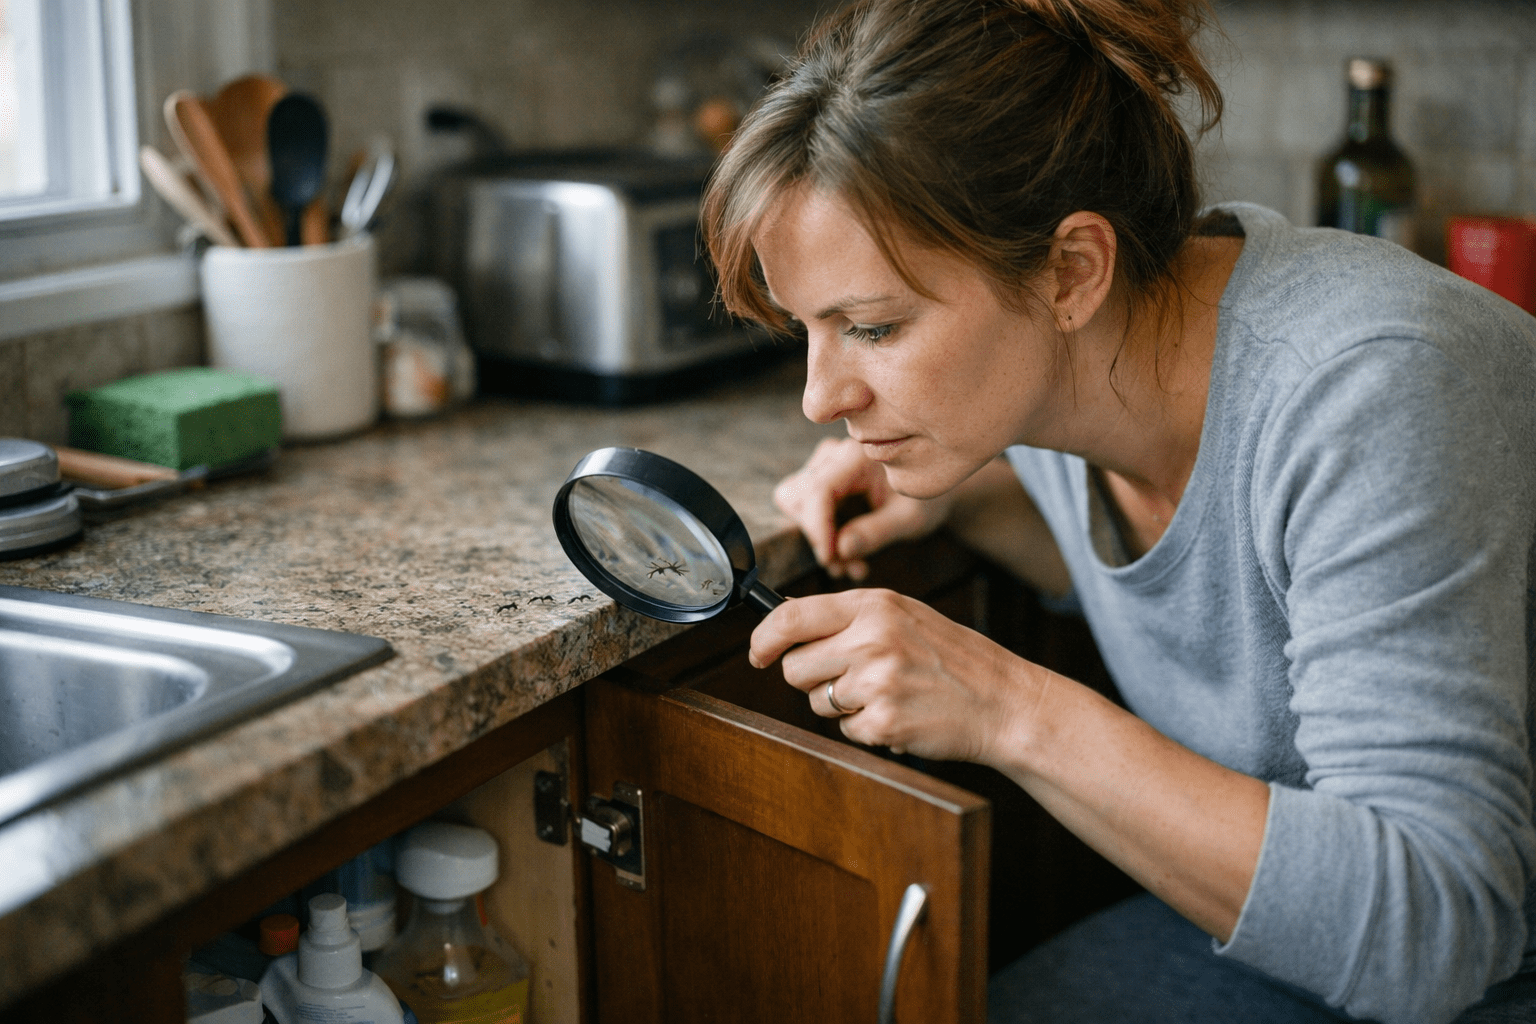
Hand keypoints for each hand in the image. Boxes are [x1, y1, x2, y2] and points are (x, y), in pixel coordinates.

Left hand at [749, 587, 1037, 762]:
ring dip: (841, 705)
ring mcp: (878, 682)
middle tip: (849, 678)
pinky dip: (866, 728)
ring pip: (817, 701)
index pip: (790, 616)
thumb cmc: (951, 657)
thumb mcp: (903, 615)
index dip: (763, 639)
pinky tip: (900, 714)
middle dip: (810, 678)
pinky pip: (845, 730)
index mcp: (874, 605)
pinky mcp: (884, 723)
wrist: (1003, 700)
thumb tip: (783, 622)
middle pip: (794, 667)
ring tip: (886, 693)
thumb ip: (848, 617)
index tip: (757, 653)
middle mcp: (872, 639)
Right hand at [773, 438, 951, 579]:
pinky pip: (803, 510)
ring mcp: (824, 465)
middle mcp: (834, 454)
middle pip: (798, 497)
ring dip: (818, 539)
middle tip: (846, 564)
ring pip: (794, 504)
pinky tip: (849, 553)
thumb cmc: (926, 498)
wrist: (932, 487)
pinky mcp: (822, 480)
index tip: (831, 559)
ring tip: (850, 562)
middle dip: (818, 536)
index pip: (819, 491)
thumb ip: (877, 532)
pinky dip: (821, 536)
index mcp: (857, 456)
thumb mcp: (910, 519)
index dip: (818, 530)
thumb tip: (842, 549)